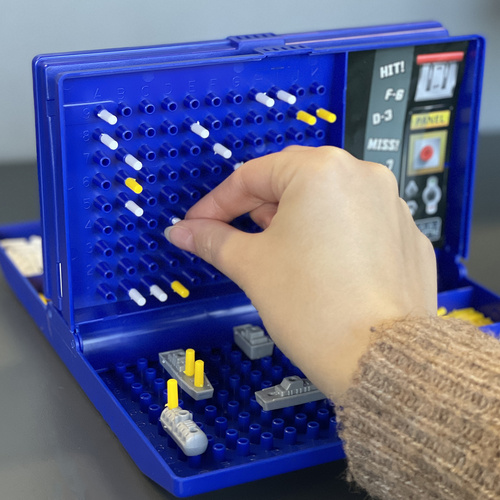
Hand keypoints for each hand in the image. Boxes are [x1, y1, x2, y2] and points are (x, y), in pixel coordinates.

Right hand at [165, 146, 436, 398]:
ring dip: (294, 222)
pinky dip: (331, 238)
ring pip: (327, 203)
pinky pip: (357, 225)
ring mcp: (392, 206)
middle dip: (257, 211)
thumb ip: (212, 239)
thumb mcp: (251, 266)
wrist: (380, 360)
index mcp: (322, 170)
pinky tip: (321, 270)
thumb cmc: (312, 305)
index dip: (217, 203)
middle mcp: (364, 175)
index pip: (253, 176)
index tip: (197, 225)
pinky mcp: (407, 237)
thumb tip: (183, 232)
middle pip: (293, 183)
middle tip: (236, 240)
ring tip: (278, 256)